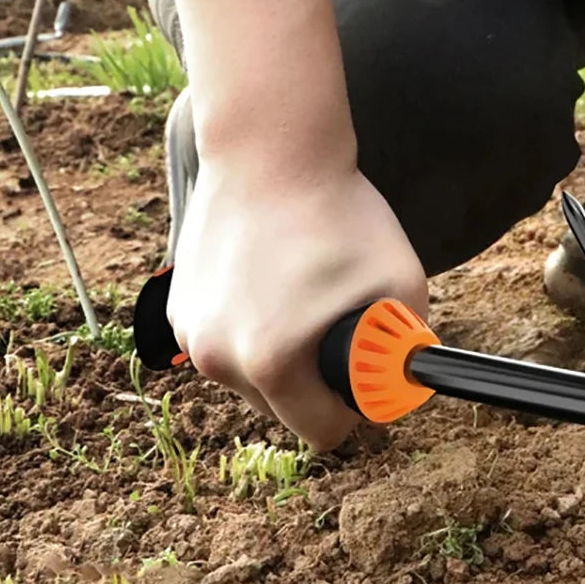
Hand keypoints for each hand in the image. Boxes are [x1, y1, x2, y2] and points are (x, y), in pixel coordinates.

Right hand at [166, 160, 427, 450]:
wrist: (268, 151)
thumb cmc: (340, 216)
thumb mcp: (404, 285)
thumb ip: (408, 350)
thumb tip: (400, 386)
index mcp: (272, 364)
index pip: (323, 433)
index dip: (354, 409)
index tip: (362, 374)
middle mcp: (218, 359)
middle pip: (283, 411)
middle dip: (314, 385)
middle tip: (333, 328)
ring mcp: (189, 334)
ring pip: (251, 381)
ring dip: (277, 358)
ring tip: (298, 298)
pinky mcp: (176, 309)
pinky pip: (224, 345)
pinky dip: (248, 330)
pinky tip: (267, 285)